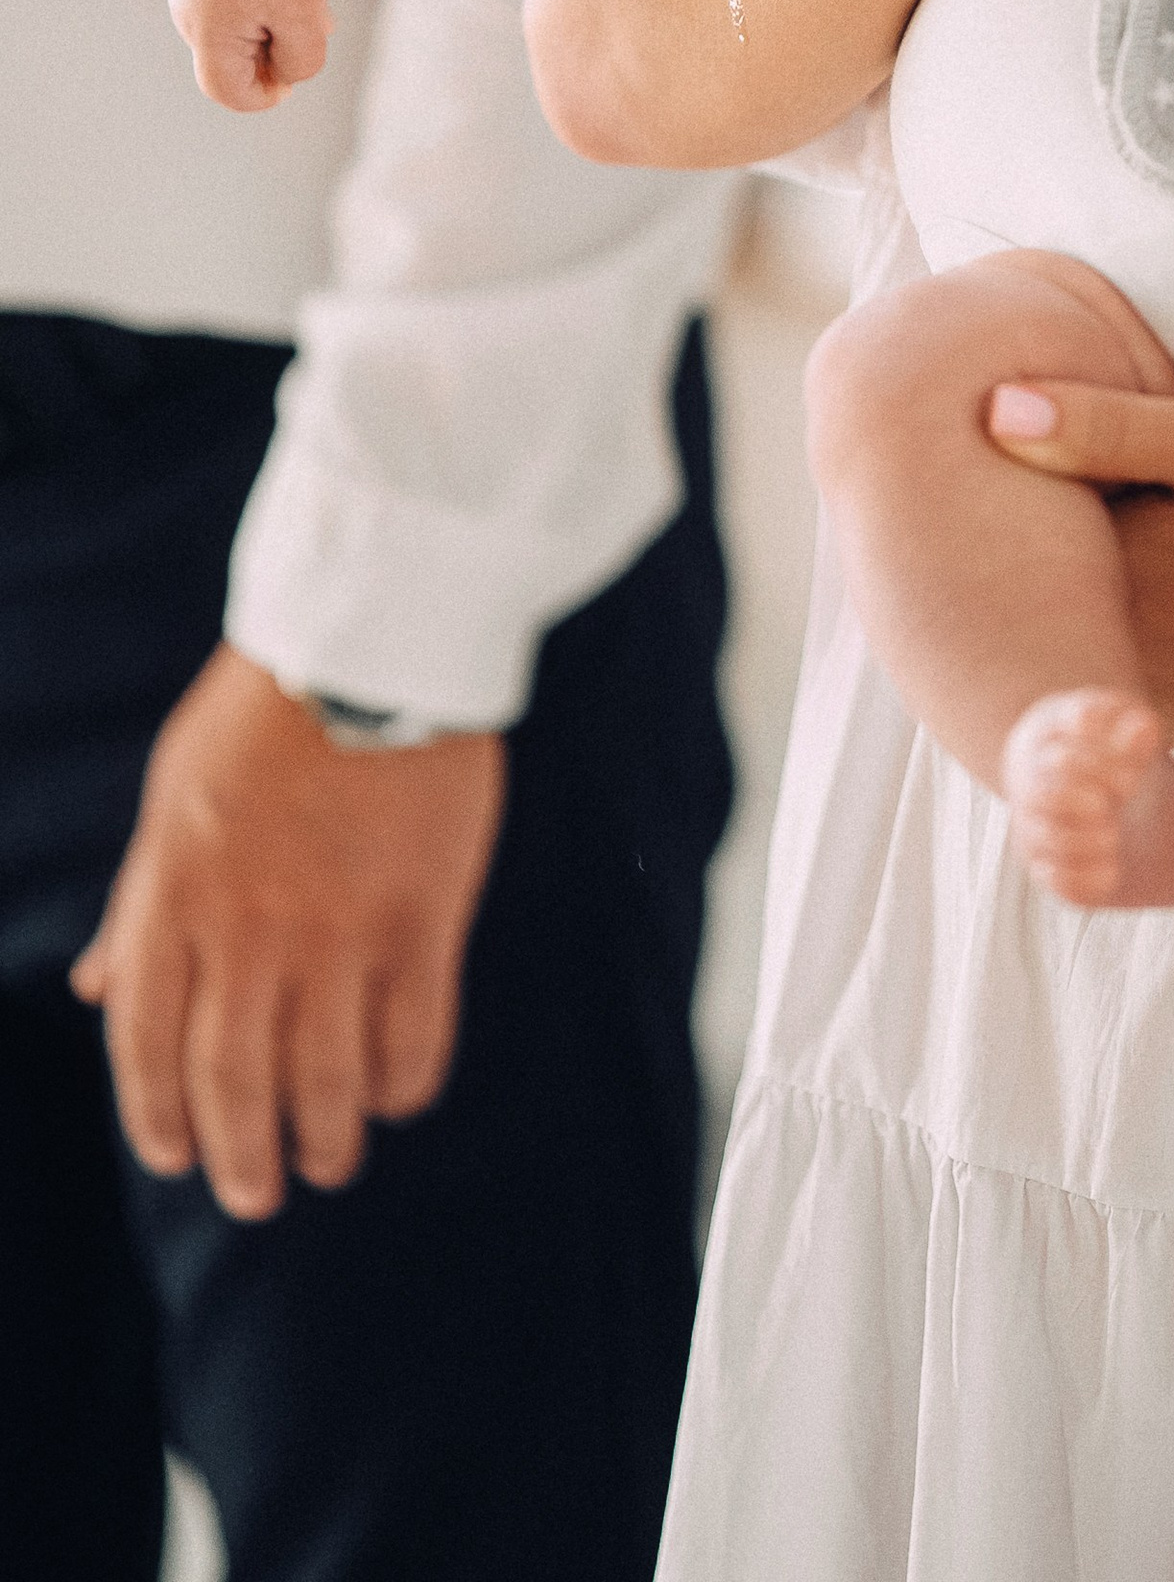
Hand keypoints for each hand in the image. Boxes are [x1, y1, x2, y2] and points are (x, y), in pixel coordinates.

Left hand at [71, 647, 504, 1219]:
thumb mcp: (171, 800)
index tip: (175, 1156)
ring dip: (327, 1137)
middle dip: (242, 1156)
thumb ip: (138, 905)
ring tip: (335, 1160)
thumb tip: (92, 990)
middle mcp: (248, 931)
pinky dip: (404, 1083)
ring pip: (325, 1076)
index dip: (156, 1117)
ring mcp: (339, 930)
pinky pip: (414, 1033)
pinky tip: (400, 1096)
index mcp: (174, 899)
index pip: (145, 1045)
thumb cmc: (262, 711)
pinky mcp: (423, 916)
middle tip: (258, 1193)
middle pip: (235, 1082)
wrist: (371, 637)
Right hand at [167, 0, 331, 110]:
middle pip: (227, 60)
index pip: (224, 90)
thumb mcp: (306, 20)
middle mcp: (183, 6)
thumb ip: (296, 64)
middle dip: (270, 53)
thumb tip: (280, 77)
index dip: (260, 97)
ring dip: (268, 27)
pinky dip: (257, 2)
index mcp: (204, 26)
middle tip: (314, 23)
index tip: (292, 84)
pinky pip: (224, 0)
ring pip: (228, 29)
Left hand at [987, 382, 1173, 742]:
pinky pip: (1098, 648)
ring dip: (1064, 566)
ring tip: (1125, 510)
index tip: (1011, 416)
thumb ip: (1109, 426)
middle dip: (1028, 517)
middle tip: (1067, 453)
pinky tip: (1156, 564)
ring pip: (1055, 617)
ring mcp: (1130, 698)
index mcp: (1109, 582)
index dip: (1003, 464)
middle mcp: (1104, 658)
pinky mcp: (1158, 714)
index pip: (1001, 519)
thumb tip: (992, 409)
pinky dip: (1100, 607)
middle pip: (1022, 575)